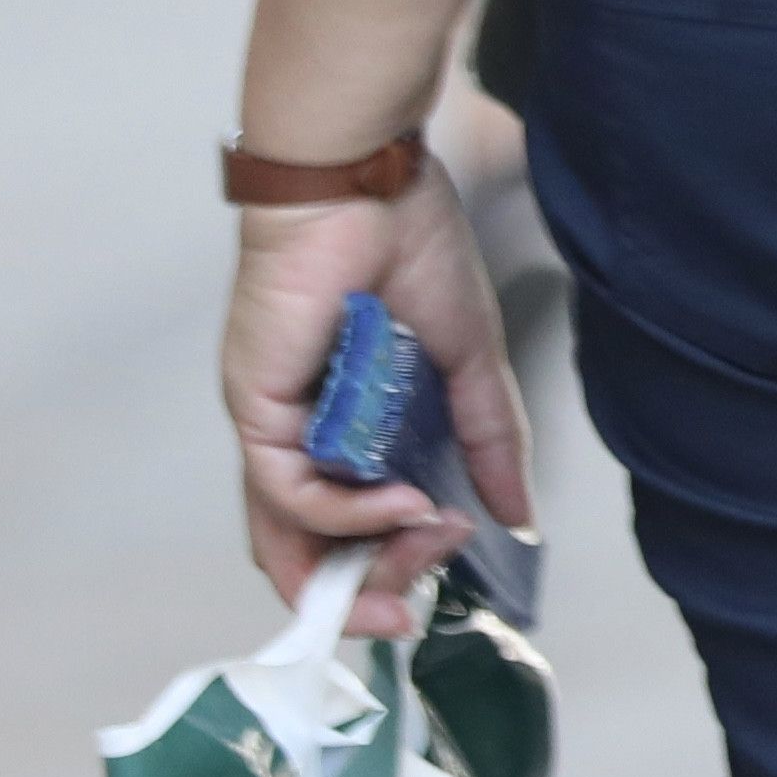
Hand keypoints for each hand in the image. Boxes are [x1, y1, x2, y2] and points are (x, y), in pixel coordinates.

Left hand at [220, 158, 537, 631]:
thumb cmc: (411, 246)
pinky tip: (403, 504)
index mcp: (344, 423)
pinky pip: (289, 490)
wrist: (366, 182)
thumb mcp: (469, 358)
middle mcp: (299, 434)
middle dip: (367, 591)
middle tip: (424, 594)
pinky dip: (345, 512)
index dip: (385, 570)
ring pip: (287, 536)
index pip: (345, 527)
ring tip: (421, 553)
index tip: (445, 578)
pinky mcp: (258, 408)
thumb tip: (518, 515)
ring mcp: (274, 425)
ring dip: (353, 566)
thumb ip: (489, 438)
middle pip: (309, 551)